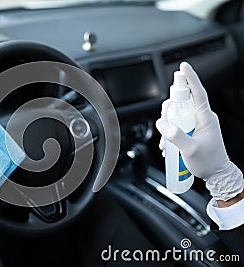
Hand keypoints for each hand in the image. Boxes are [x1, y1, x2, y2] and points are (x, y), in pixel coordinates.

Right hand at [156, 62, 242, 200]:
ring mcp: (197, 124)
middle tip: (165, 125)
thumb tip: (162, 123)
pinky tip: (169, 145)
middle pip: (181, 103)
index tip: (183, 67)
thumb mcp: (190, 150)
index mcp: (206, 118)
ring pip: (177, 115)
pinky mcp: (193, 130)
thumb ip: (175, 135)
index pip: (198, 92)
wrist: (217, 174)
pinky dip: (170, 133)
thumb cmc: (208, 163)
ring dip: (167, 127)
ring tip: (167, 144)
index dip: (190, 79)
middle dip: (168, 111)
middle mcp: (202, 117)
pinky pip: (177, 125)